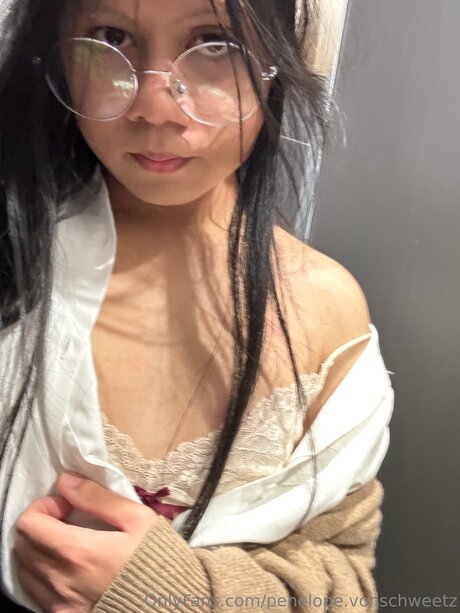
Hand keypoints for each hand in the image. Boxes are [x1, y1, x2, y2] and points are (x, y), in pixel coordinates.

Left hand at [14, 472, 158, 611]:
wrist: (170, 604)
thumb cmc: (157, 558)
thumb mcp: (137, 519)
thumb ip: (98, 498)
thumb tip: (66, 480)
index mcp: (78, 553)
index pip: (29, 524)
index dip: (44, 505)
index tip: (68, 505)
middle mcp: (61, 582)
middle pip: (22, 545)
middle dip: (40, 524)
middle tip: (67, 519)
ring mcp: (59, 604)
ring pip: (25, 570)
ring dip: (39, 549)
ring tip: (67, 542)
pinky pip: (36, 592)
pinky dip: (43, 573)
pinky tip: (68, 566)